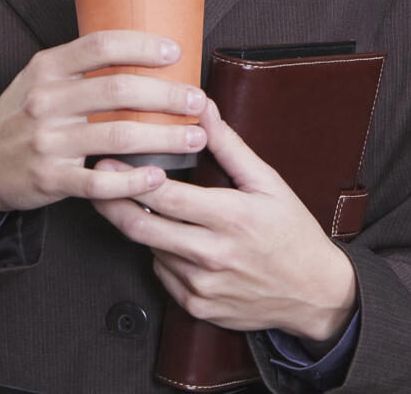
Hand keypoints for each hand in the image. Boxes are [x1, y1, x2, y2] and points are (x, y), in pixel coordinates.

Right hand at [0, 30, 207, 223]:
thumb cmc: (21, 114)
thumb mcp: (40, 77)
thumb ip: (80, 65)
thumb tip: (142, 50)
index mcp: (47, 67)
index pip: (101, 45)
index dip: (142, 45)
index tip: (176, 52)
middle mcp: (47, 100)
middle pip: (118, 90)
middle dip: (166, 95)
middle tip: (198, 100)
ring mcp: (48, 141)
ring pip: (117, 136)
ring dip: (163, 137)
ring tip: (194, 136)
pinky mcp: (50, 178)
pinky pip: (99, 182)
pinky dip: (133, 180)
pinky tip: (158, 177)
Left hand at [90, 96, 357, 342]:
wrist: (314, 294)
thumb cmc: (292, 231)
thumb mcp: (267, 181)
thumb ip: (227, 144)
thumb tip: (200, 104)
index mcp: (230, 217)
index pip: (165, 196)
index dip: (130, 176)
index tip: (107, 158)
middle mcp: (212, 255)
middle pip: (142, 227)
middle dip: (111, 202)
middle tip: (95, 180)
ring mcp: (202, 285)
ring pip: (149, 249)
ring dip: (139, 226)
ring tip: (135, 203)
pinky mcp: (197, 306)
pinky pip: (162, 274)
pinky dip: (160, 253)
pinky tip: (172, 238)